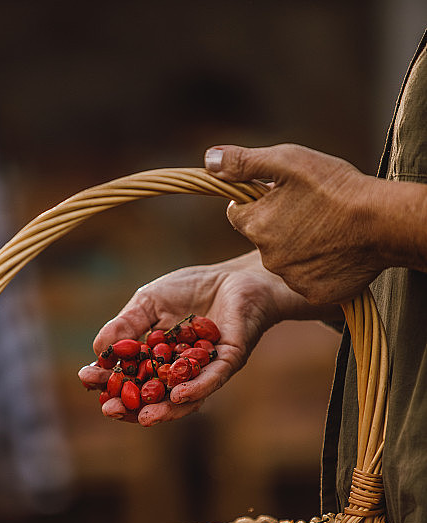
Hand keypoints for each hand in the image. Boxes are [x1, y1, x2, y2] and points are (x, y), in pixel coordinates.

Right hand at [78, 251, 336, 425]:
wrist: (238, 275)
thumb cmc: (193, 288)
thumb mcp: (149, 302)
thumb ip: (126, 324)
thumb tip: (98, 349)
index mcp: (158, 358)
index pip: (130, 376)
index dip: (109, 380)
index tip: (87, 379)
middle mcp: (181, 371)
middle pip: (153, 397)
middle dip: (130, 407)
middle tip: (108, 410)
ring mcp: (205, 370)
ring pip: (183, 399)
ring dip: (162, 410)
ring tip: (142, 418)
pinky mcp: (229, 361)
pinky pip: (211, 381)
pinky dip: (195, 391)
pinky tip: (177, 396)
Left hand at [205, 144, 385, 304]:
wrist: (381, 222)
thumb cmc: (334, 187)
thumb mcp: (287, 161)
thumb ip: (244, 162)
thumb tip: (209, 159)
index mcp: (254, 223)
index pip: (238, 214)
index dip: (256, 202)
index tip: (277, 195)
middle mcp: (266, 256)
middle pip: (263, 238)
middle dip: (278, 225)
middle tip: (310, 212)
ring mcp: (290, 278)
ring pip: (286, 261)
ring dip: (299, 248)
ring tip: (327, 231)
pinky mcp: (313, 293)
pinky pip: (309, 281)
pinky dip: (318, 269)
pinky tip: (336, 253)